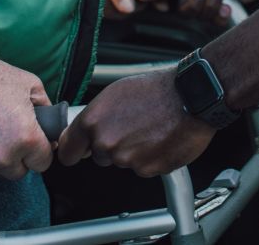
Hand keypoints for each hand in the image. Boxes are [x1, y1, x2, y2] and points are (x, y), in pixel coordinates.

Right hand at [0, 49, 54, 182]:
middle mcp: (3, 157)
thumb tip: (52, 126)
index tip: (30, 144)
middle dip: (15, 157)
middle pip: (17, 172)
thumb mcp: (30, 85)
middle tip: (3, 135)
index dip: (37, 152)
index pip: (42, 163)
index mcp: (27, 139)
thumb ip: (46, 110)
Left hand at [56, 72, 214, 177]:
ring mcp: (127, 159)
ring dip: (133, 151)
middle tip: (131, 127)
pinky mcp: (148, 169)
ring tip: (150, 129)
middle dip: (111, 146)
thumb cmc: (157, 89)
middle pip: (99, 157)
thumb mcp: (115, 93)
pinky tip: (160, 139)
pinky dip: (151, 158)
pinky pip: (143, 168)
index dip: (74, 151)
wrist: (191, 97)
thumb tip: (85, 132)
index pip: (67, 151)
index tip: (78, 151)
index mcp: (93, 122)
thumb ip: (95, 117)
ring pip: (122, 161)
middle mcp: (106, 143)